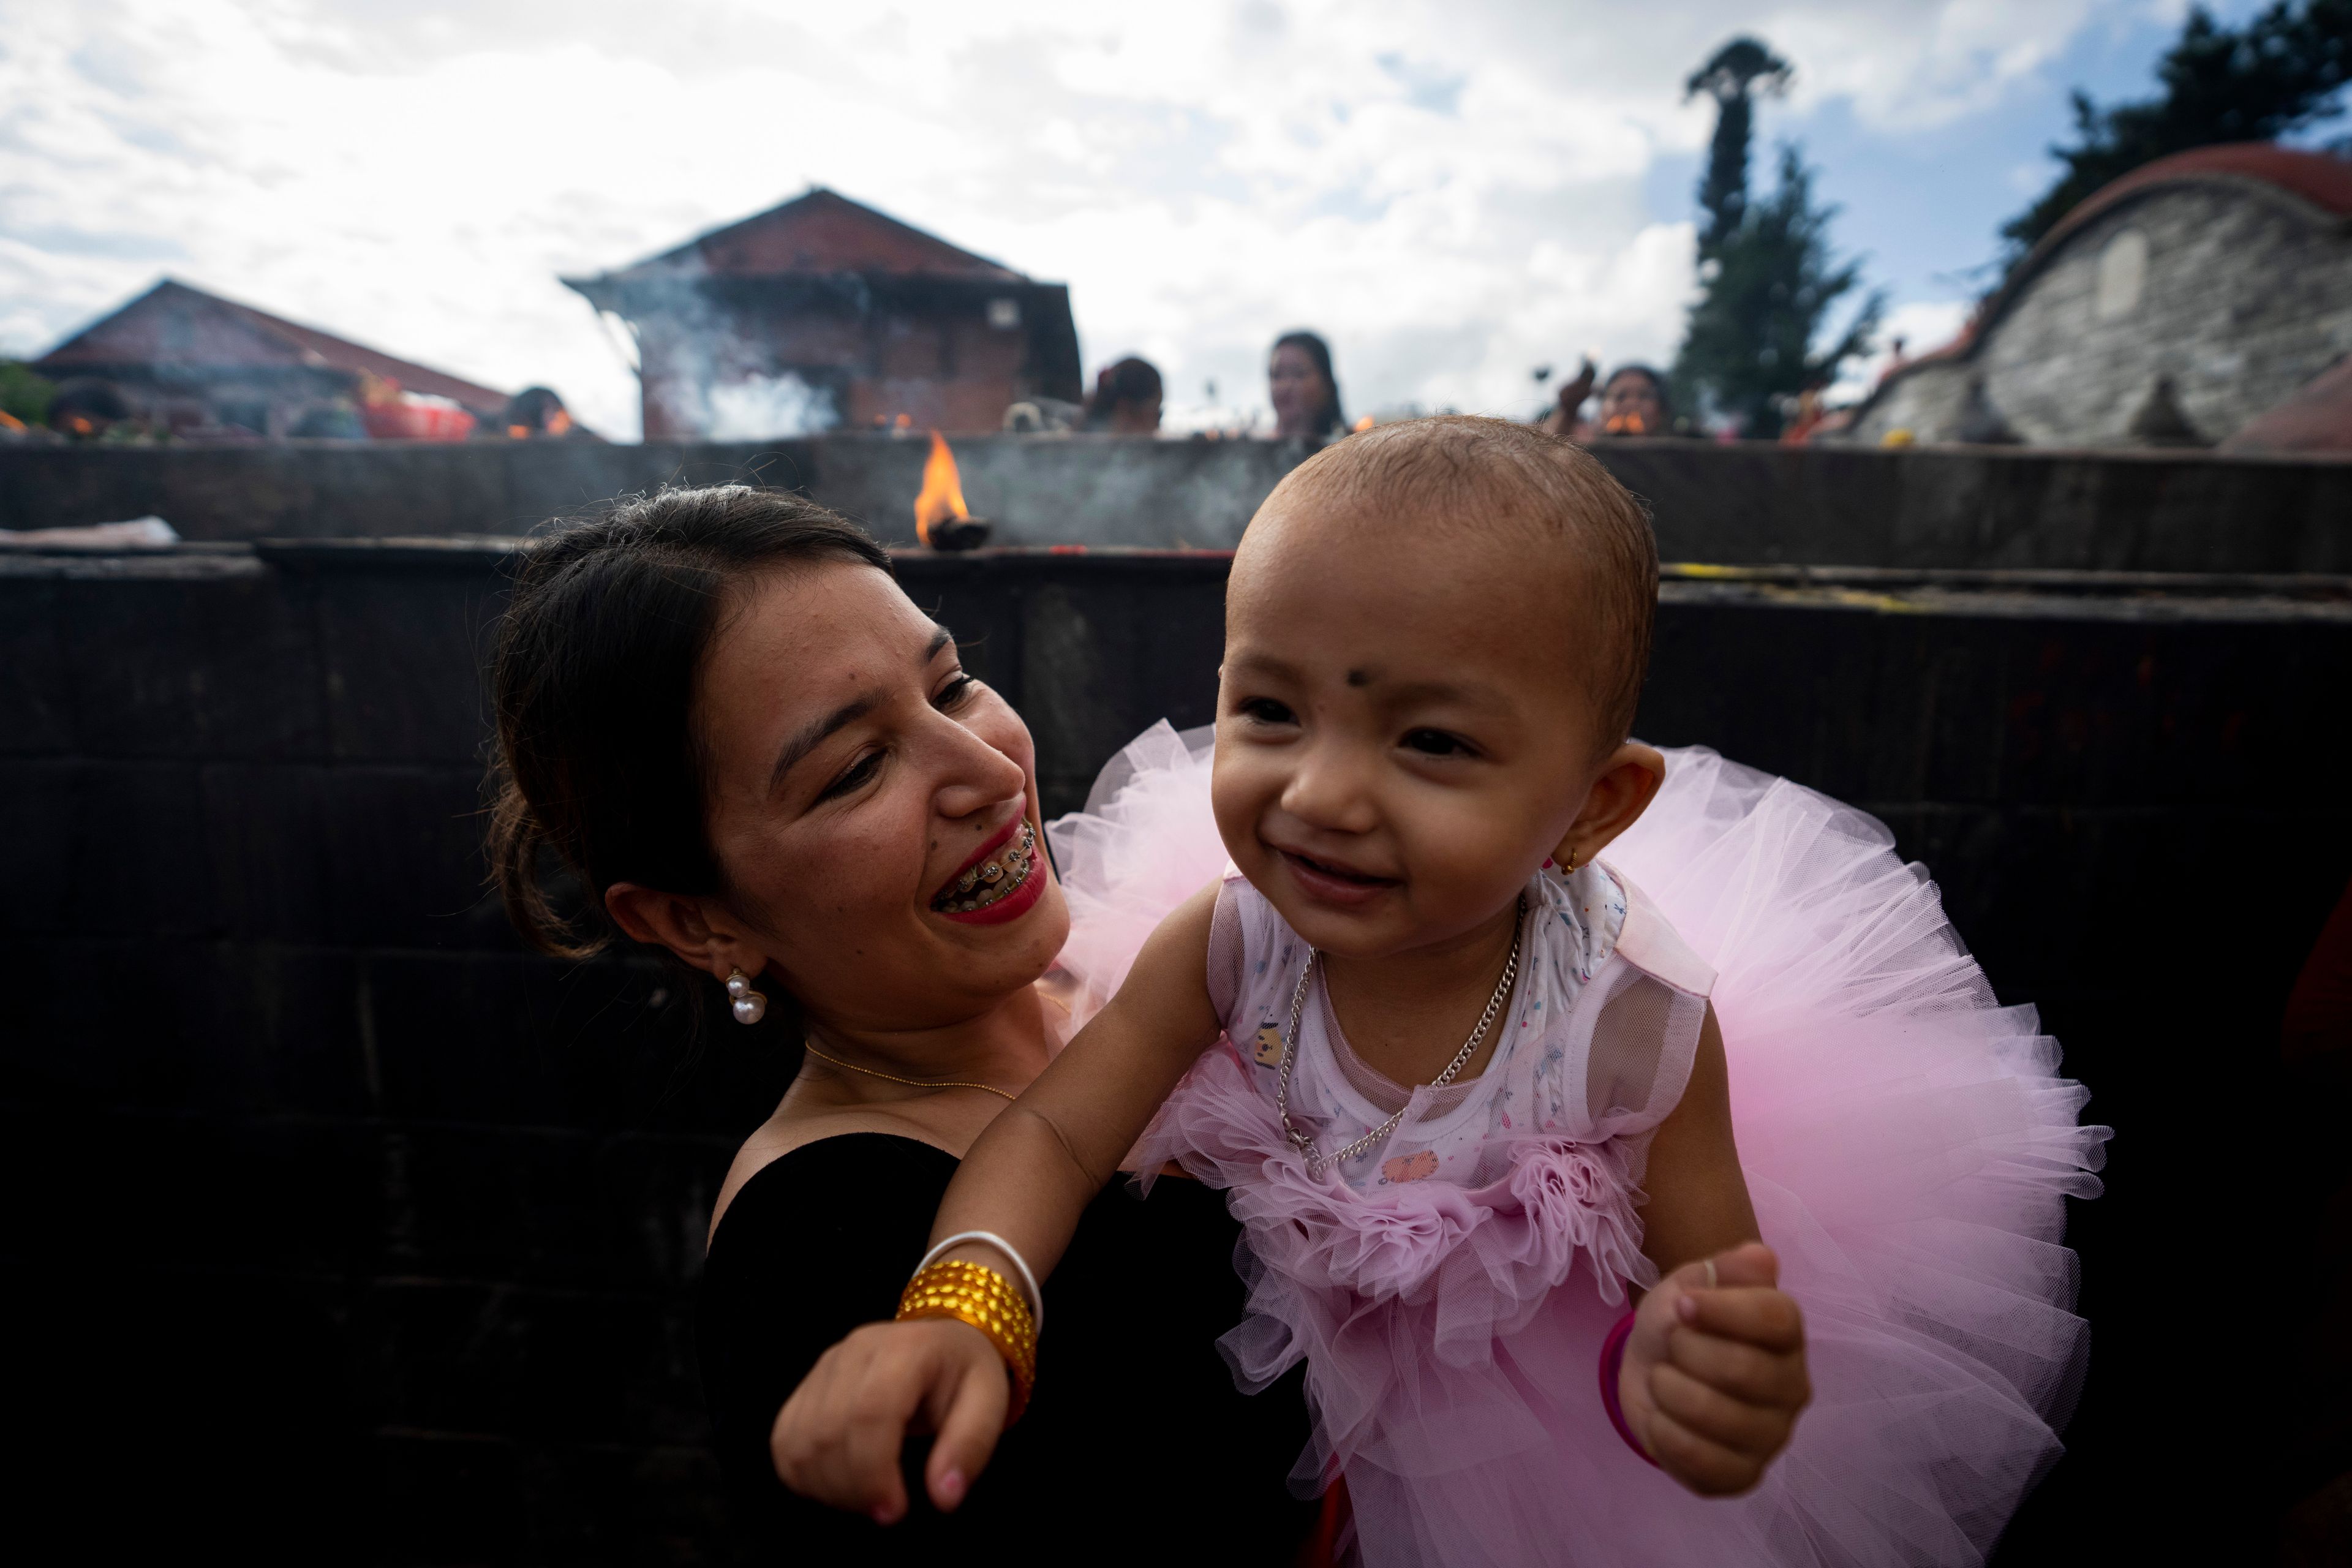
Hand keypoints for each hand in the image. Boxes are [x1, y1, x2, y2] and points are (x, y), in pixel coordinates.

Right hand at [769, 1318, 1011, 1523]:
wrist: (942, 1343)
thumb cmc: (964, 1375)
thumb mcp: (990, 1404)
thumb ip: (970, 1447)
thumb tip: (944, 1497)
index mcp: (905, 1349)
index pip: (871, 1412)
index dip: (874, 1471)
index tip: (894, 1510)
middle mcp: (855, 1351)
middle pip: (829, 1431)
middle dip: (852, 1488)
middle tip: (885, 1510)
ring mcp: (824, 1367)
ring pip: (799, 1440)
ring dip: (827, 1487)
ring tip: (866, 1499)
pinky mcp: (805, 1387)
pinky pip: (785, 1440)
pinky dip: (804, 1476)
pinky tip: (839, 1486)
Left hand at [1618, 1241, 1809, 1495]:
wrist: (1651, 1367)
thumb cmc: (1680, 1322)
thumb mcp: (1692, 1283)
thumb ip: (1724, 1270)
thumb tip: (1759, 1256)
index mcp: (1787, 1335)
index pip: (1777, 1319)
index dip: (1722, 1309)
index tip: (1682, 1304)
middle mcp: (1792, 1388)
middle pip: (1744, 1370)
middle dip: (1686, 1352)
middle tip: (1669, 1345)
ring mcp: (1772, 1436)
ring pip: (1721, 1420)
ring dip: (1670, 1393)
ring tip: (1661, 1380)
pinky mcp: (1744, 1475)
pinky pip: (1708, 1467)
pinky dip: (1668, 1438)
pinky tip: (1660, 1420)